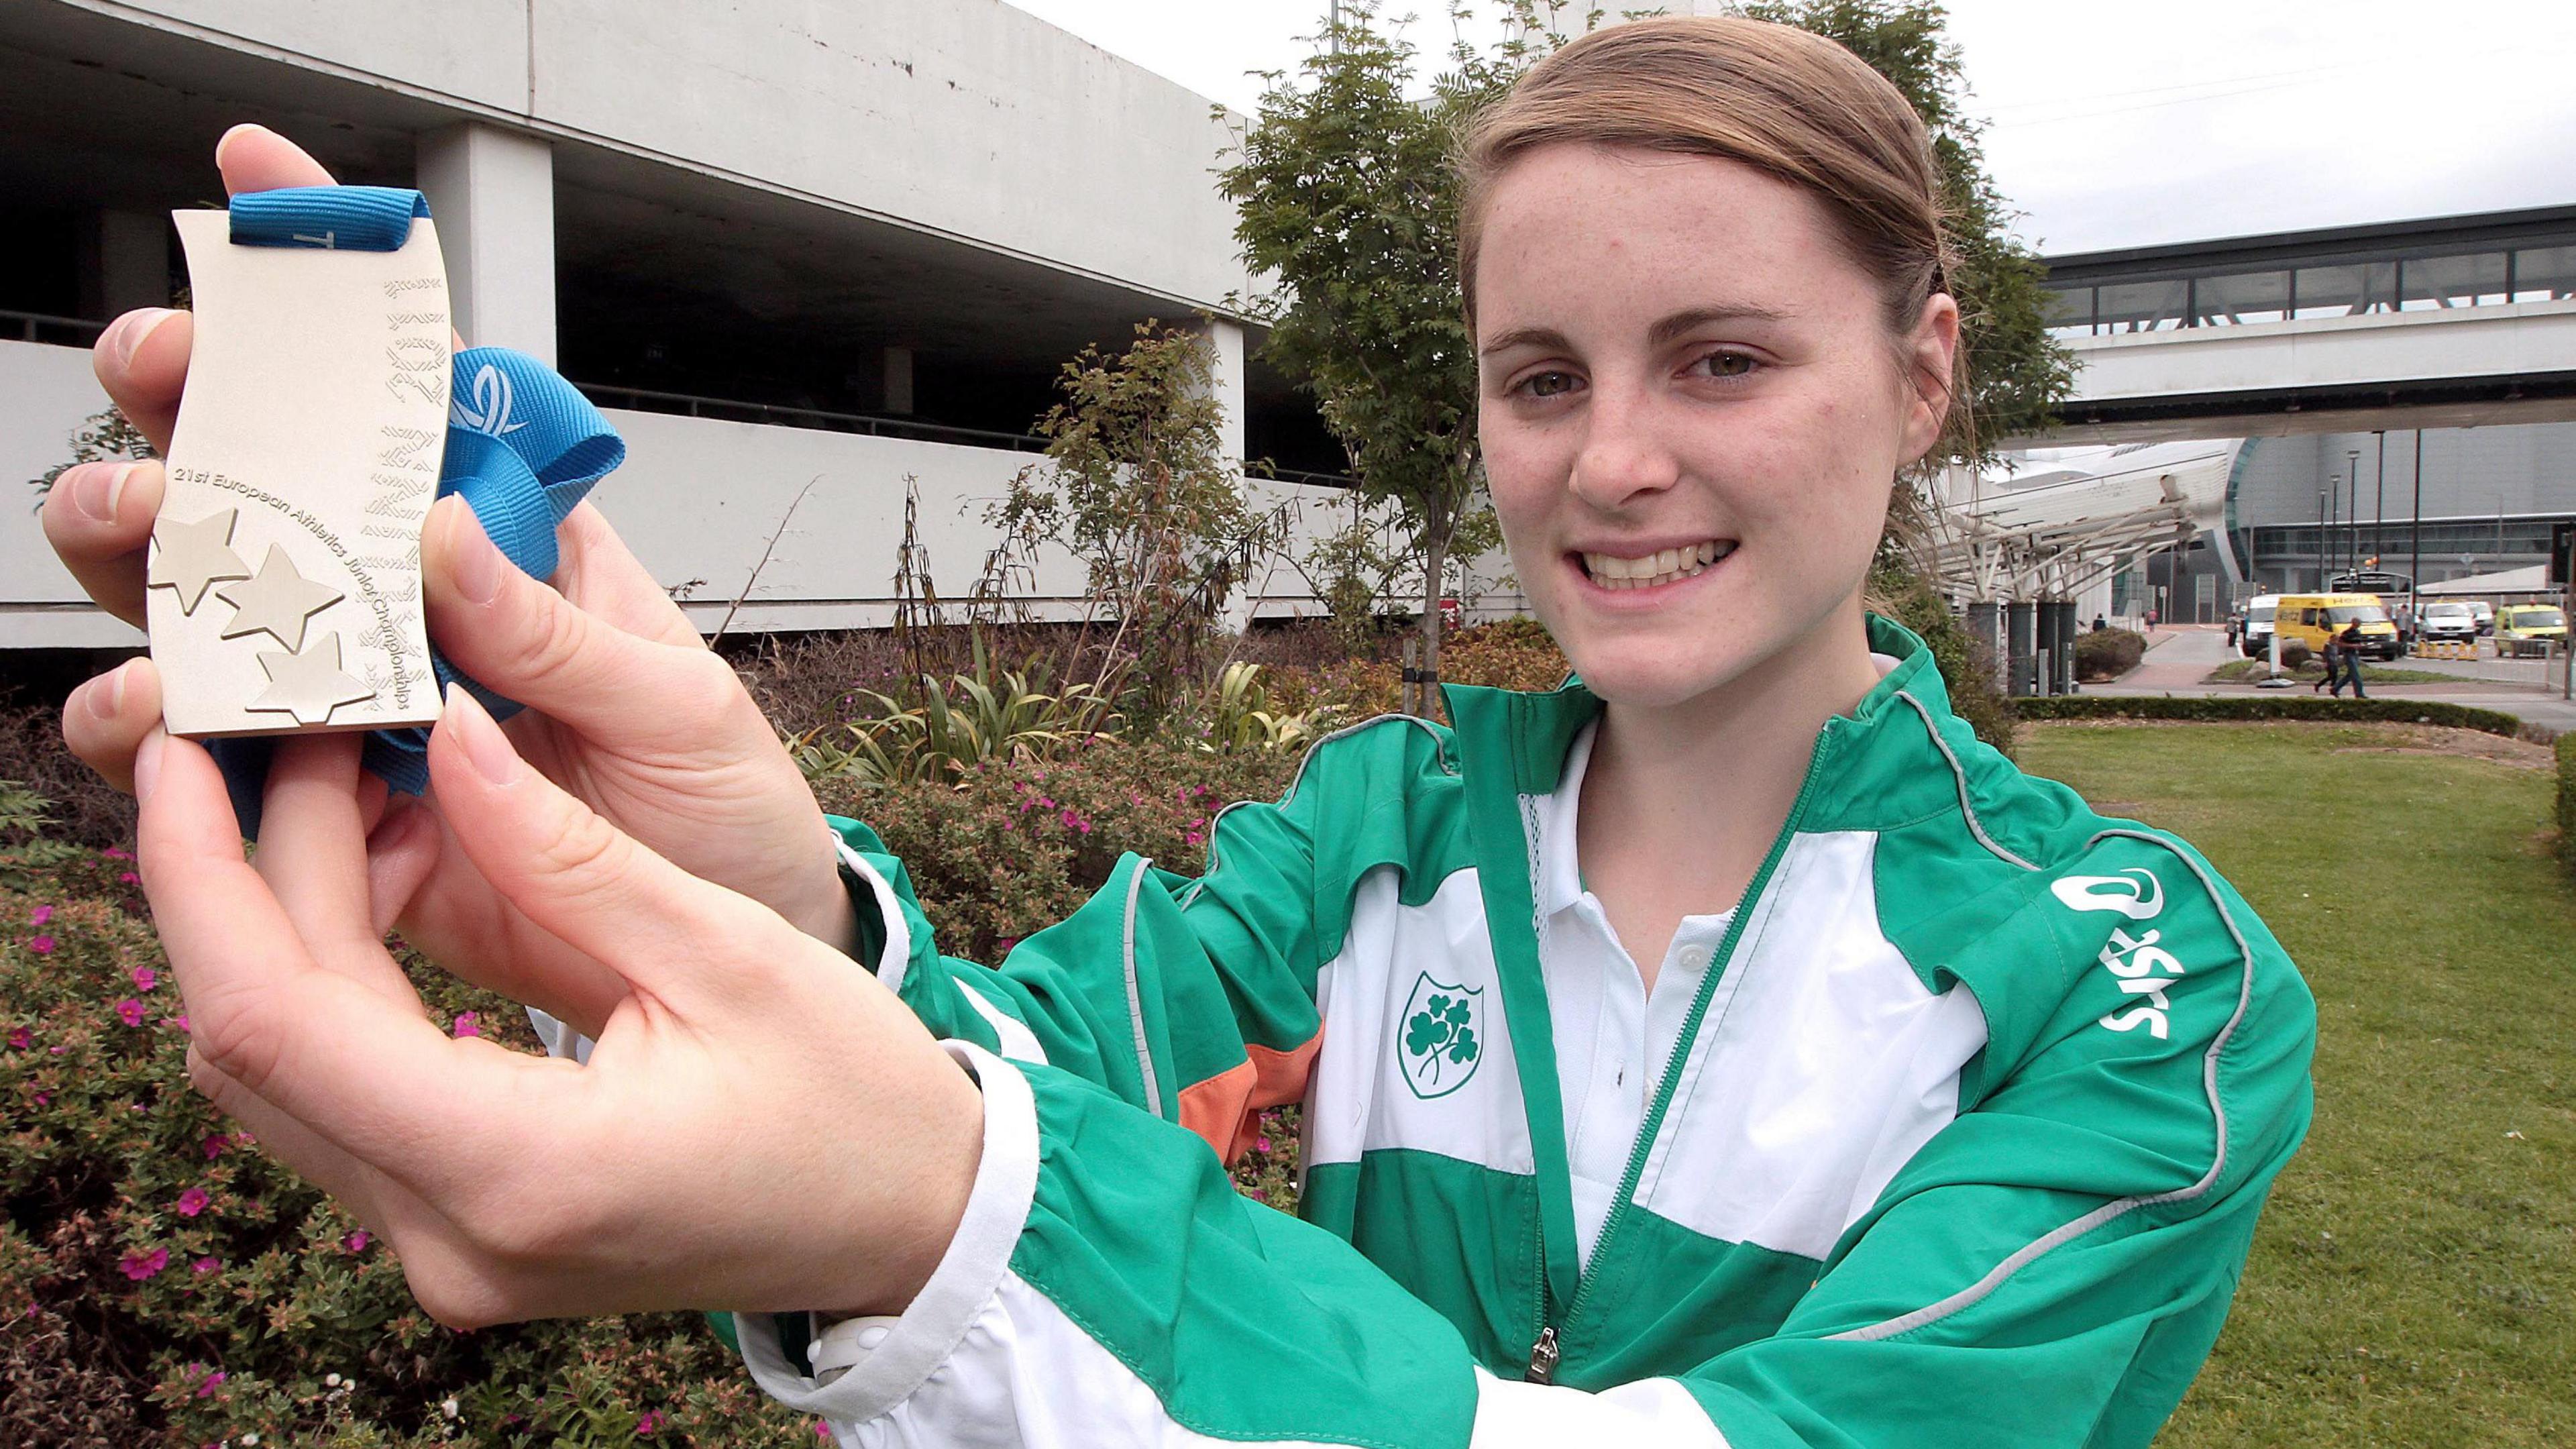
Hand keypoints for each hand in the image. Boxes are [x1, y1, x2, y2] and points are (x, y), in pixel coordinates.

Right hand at [44, 126, 853, 1033]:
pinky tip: (164, 720)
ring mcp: (360, 707)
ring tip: (149, 543)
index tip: (253, 183)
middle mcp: (417, 609)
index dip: (334, 290)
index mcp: (513, 543)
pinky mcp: (329, 819)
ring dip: (153, 564)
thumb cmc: (723, 804)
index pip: (418, 392)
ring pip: (209, 610)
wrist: (719, 959)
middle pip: (272, 484)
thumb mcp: (678, 708)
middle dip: (198, 417)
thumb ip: (561, 637)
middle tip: (168, 386)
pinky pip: (217, 767)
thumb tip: (437, 538)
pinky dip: (164, 740)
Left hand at [133, 692, 981, 1324]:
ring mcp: (448, 1252)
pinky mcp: (461, 1234)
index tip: (190, 757)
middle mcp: (454, 1237)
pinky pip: (344, 1096)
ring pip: (283, 1072)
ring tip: (349, 789)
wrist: (912, 1223)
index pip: (275, 1018)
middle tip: (293, 735)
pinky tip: (389, 879)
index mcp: (523, 1168)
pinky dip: (336, 980)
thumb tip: (446, 733)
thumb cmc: (853, 1101)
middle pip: (255, 1042)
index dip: (201, 875)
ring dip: (286, 922)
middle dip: (243, 872)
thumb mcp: (725, 950)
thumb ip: (566, 849)